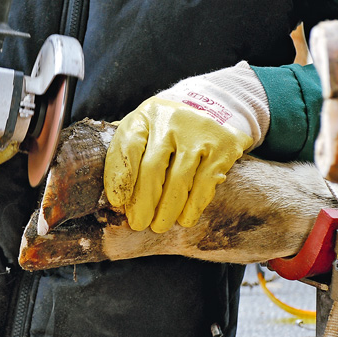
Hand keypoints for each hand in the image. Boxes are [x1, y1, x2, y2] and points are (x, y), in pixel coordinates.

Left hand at [103, 63, 267, 231]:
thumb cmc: (165, 131)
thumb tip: (114, 197)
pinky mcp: (223, 146)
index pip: (128, 145)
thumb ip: (125, 154)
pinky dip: (193, 206)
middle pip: (153, 167)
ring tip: (159, 225)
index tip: (117, 202)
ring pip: (180, 179)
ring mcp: (199, 132)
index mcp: (145, 115)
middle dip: (143, 202)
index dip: (120, 176)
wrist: (211, 110)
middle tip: (139, 224)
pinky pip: (205, 183)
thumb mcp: (142, 131)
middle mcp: (171, 119)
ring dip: (168, 209)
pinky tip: (185, 219)